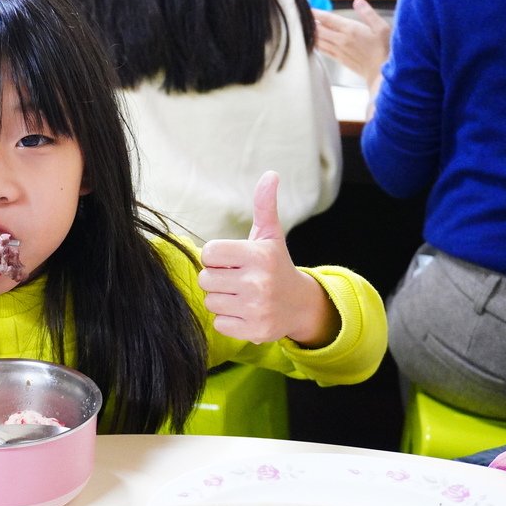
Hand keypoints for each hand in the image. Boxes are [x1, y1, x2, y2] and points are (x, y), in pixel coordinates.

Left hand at [198, 172, 338, 346]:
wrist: (300, 305)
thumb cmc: (276, 265)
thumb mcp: (271, 235)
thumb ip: (264, 205)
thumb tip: (271, 174)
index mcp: (259, 255)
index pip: (209, 252)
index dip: (216, 256)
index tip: (232, 260)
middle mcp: (259, 282)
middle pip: (205, 278)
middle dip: (217, 278)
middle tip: (237, 279)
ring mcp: (257, 309)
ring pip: (211, 301)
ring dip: (221, 299)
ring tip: (242, 295)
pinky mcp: (254, 331)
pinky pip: (218, 323)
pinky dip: (227, 319)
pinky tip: (245, 311)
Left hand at [312, 0, 390, 91]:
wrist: (381, 73)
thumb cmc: (384, 50)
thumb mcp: (381, 27)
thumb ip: (368, 13)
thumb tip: (357, 1)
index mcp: (350, 30)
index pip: (328, 19)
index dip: (317, 13)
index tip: (308, 8)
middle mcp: (341, 40)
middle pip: (319, 29)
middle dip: (310, 22)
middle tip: (302, 16)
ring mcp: (338, 51)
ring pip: (318, 40)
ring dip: (310, 33)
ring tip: (303, 27)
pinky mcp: (338, 59)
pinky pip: (322, 50)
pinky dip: (315, 44)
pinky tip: (313, 41)